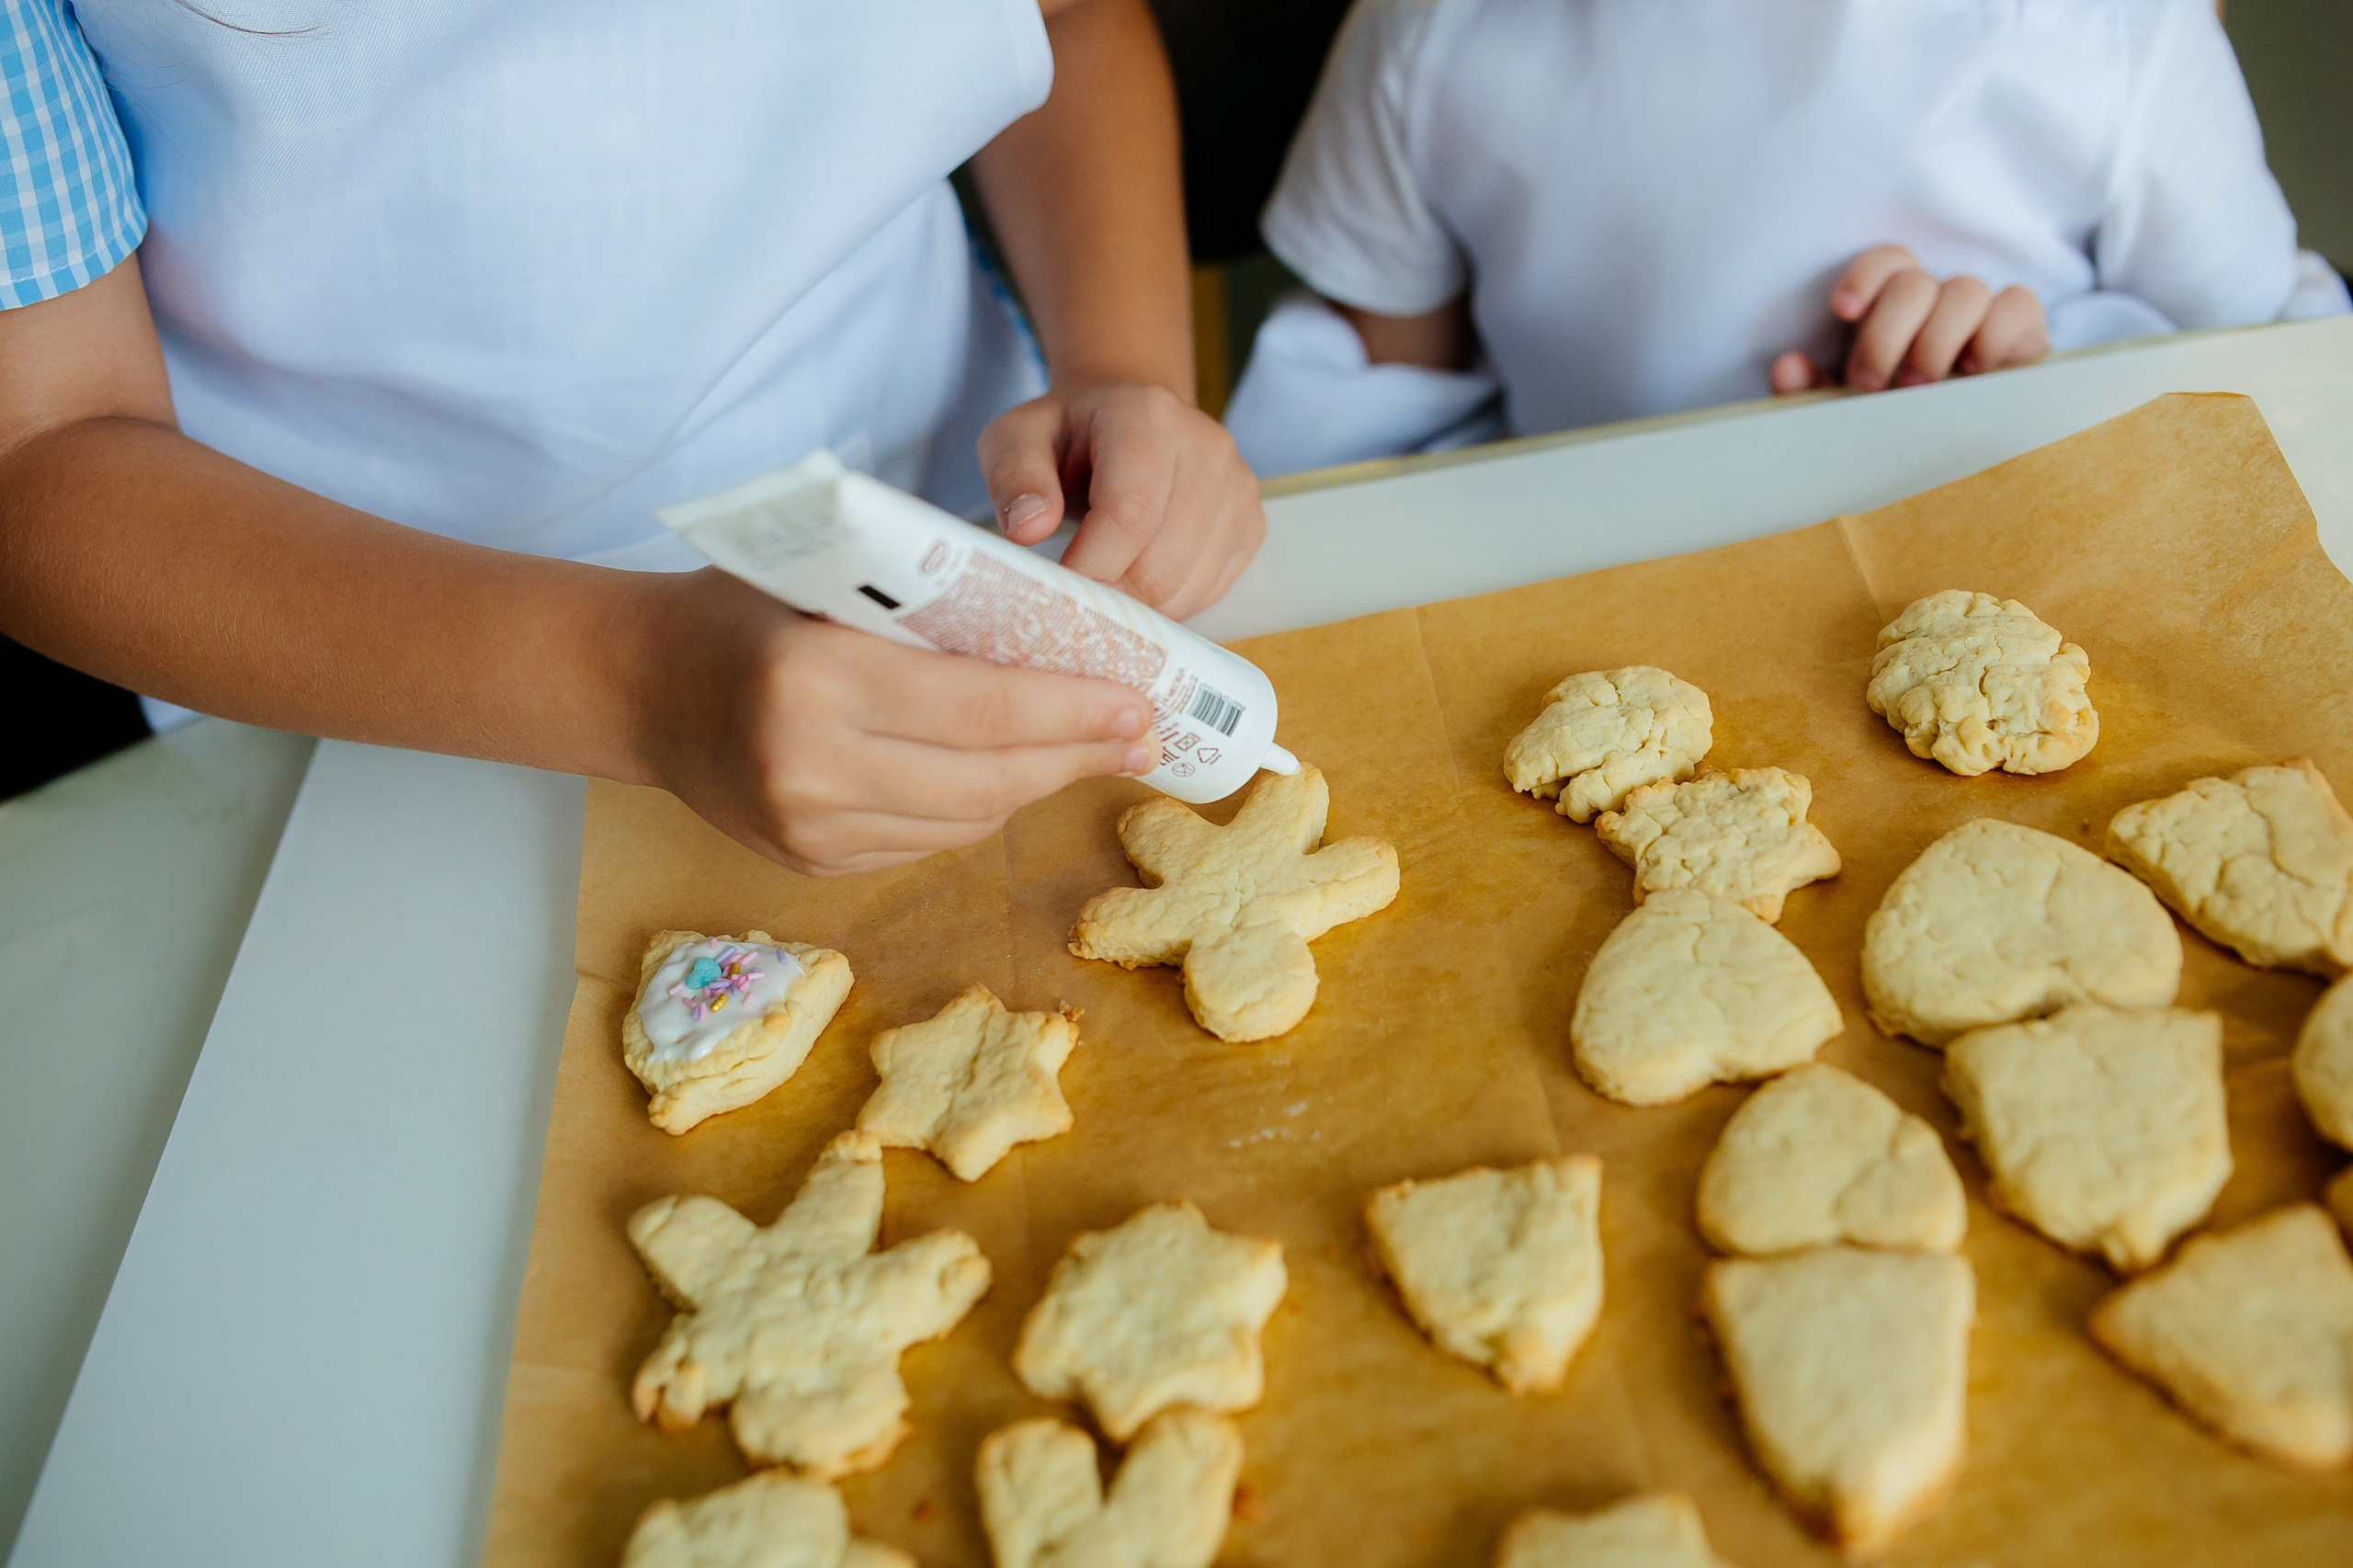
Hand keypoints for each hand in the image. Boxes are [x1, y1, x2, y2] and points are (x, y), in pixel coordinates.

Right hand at [637, 570, 1156, 876]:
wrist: (637, 685)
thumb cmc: (740, 609)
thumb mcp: (826, 575)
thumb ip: (923, 603)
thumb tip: (1059, 625)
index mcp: (816, 677)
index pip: (979, 705)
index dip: (1071, 709)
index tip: (1136, 699)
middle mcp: (812, 765)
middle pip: (987, 779)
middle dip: (1077, 757)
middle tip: (1141, 735)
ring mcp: (809, 829)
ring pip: (965, 822)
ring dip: (1037, 786)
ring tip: (1092, 752)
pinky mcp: (812, 863)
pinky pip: (926, 841)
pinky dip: (979, 809)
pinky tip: (1015, 776)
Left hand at [977, 380, 1264, 621]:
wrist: (1130, 419)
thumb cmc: (1069, 435)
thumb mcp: (1016, 439)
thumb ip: (1013, 476)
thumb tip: (1029, 528)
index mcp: (1147, 416)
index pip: (1128, 517)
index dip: (1088, 571)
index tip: (1052, 593)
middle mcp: (1207, 447)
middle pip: (1159, 566)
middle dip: (1108, 598)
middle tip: (1071, 600)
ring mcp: (1238, 488)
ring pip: (1186, 590)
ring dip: (1136, 609)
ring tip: (1101, 585)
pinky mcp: (1251, 525)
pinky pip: (1208, 593)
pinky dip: (1167, 605)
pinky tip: (1136, 577)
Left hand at [1770, 245, 2047, 395]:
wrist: (1966, 449)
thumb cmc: (1900, 418)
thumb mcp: (1849, 410)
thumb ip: (1814, 391)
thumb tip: (1787, 367)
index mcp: (1894, 305)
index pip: (1886, 262)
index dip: (1865, 277)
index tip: (1843, 311)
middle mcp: (1938, 299)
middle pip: (1914, 284)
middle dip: (1887, 333)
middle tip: (1872, 383)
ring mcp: (1983, 310)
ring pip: (1964, 290)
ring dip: (1935, 339)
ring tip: (1919, 385)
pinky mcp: (2024, 328)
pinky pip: (2017, 304)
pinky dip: (1994, 332)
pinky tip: (1973, 369)